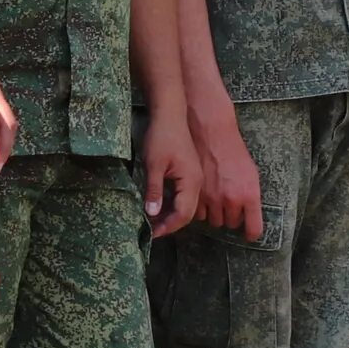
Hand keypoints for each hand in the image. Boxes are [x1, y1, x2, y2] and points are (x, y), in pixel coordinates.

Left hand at [138, 108, 201, 239]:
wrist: (170, 114)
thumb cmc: (162, 137)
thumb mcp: (153, 165)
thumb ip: (154, 191)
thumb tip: (152, 214)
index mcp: (191, 182)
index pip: (183, 214)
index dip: (168, 226)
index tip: (152, 233)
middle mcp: (197, 182)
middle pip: (188, 213)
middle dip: (170, 224)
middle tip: (150, 231)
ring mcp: (195, 178)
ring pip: (187, 205)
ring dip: (171, 215)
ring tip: (152, 221)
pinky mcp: (190, 173)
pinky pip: (184, 196)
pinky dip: (172, 204)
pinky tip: (158, 205)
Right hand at [190, 98, 263, 239]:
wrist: (213, 137)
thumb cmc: (235, 154)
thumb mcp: (252, 174)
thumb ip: (251, 197)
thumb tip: (250, 216)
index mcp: (249, 195)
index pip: (253, 228)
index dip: (251, 233)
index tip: (250, 235)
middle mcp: (231, 200)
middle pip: (231, 224)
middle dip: (231, 217)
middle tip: (230, 205)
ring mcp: (212, 199)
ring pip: (214, 221)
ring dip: (215, 214)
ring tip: (217, 199)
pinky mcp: (196, 196)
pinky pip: (199, 213)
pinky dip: (202, 209)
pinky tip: (205, 196)